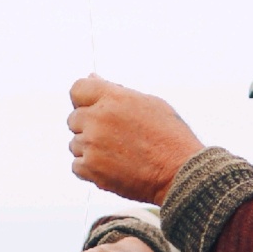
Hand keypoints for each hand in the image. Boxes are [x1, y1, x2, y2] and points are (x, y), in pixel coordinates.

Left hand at [66, 75, 203, 204]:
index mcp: (113, 98)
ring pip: (75, 144)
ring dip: (90, 149)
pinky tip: (112, 168)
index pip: (77, 89)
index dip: (84, 100)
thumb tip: (93, 77)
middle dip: (89, 127)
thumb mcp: (149, 104)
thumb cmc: (171, 138)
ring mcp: (92, 144)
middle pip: (73, 119)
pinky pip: (77, 166)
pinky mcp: (91, 169)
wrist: (179, 174)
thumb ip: (116, 91)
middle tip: (114, 138)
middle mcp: (98, 119)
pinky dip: (91, 169)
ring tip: (118, 155)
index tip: (94, 110)